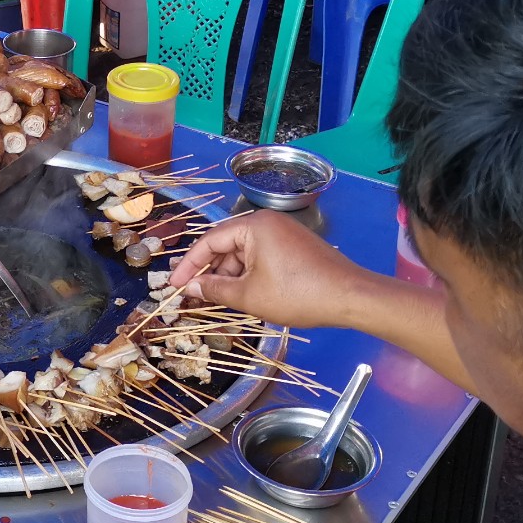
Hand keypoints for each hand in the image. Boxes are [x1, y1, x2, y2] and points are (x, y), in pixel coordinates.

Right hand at [168, 210, 376, 330]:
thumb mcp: (249, 296)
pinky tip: (244, 294)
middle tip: (193, 295)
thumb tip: (190, 288)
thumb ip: (214, 290)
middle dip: (210, 272)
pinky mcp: (295, 246)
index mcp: (253, 226)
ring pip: (244, 253)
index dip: (189, 265)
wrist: (349, 297)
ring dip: (230, 276)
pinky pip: (262, 256)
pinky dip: (249, 274)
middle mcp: (267, 222)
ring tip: (219, 300)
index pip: (209, 241)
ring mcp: (284, 233)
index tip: (173, 285)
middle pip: (226, 245)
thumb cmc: (297, 294)